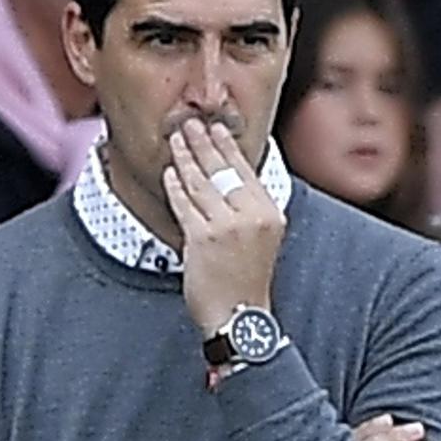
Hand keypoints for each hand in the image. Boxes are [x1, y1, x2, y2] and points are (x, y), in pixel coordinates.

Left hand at [164, 118, 284, 334]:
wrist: (240, 316)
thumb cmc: (246, 279)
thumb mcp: (262, 238)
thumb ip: (249, 208)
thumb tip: (227, 177)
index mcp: (269, 213)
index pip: (245, 170)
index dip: (228, 146)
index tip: (217, 128)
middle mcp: (251, 216)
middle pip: (222, 170)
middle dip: (203, 143)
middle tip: (189, 124)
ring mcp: (226, 227)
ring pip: (201, 183)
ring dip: (185, 158)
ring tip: (176, 141)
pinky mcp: (202, 239)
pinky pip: (184, 205)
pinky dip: (176, 187)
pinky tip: (170, 173)